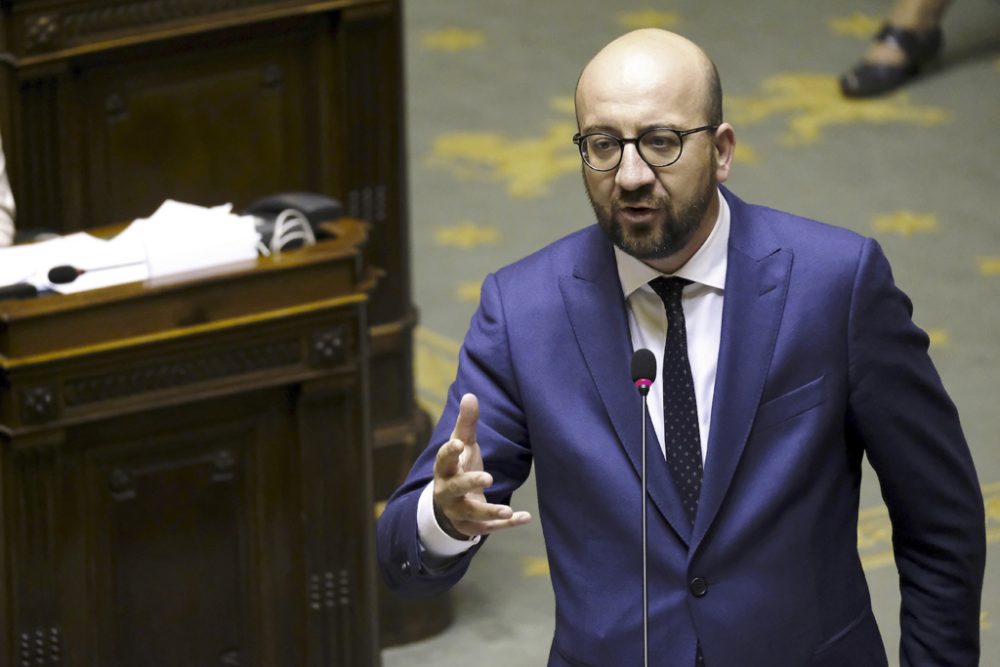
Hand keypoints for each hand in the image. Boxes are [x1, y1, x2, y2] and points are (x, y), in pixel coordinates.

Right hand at [432, 393, 531, 538]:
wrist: (447, 505)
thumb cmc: (458, 466)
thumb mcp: (461, 445)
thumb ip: (466, 423)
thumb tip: (470, 395)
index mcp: (444, 469)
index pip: (443, 460)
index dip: (449, 452)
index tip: (458, 443)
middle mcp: (448, 492)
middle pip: (456, 488)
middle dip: (470, 483)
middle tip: (488, 478)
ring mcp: (459, 511)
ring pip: (472, 513)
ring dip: (489, 511)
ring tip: (506, 509)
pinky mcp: (471, 527)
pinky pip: (489, 528)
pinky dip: (507, 525)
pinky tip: (524, 517)